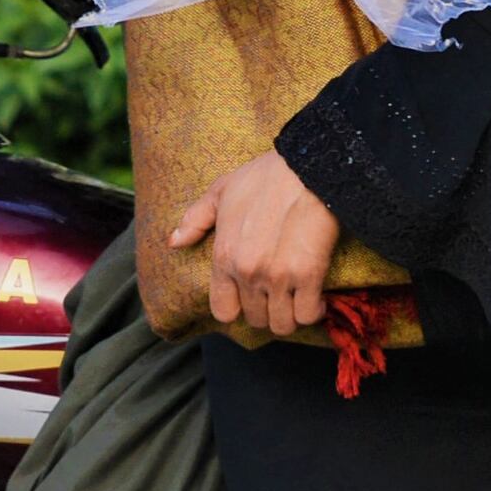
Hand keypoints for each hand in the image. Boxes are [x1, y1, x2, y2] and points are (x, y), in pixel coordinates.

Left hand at [166, 150, 341, 337]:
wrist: (308, 166)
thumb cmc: (266, 177)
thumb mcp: (222, 191)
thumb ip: (195, 219)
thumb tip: (174, 242)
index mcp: (224, 256)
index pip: (223, 310)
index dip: (238, 308)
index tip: (251, 299)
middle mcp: (247, 271)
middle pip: (256, 319)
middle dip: (268, 311)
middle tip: (279, 296)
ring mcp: (278, 276)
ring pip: (282, 324)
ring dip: (291, 316)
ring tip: (297, 300)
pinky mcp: (308, 274)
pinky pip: (308, 314)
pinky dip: (314, 311)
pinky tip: (317, 298)